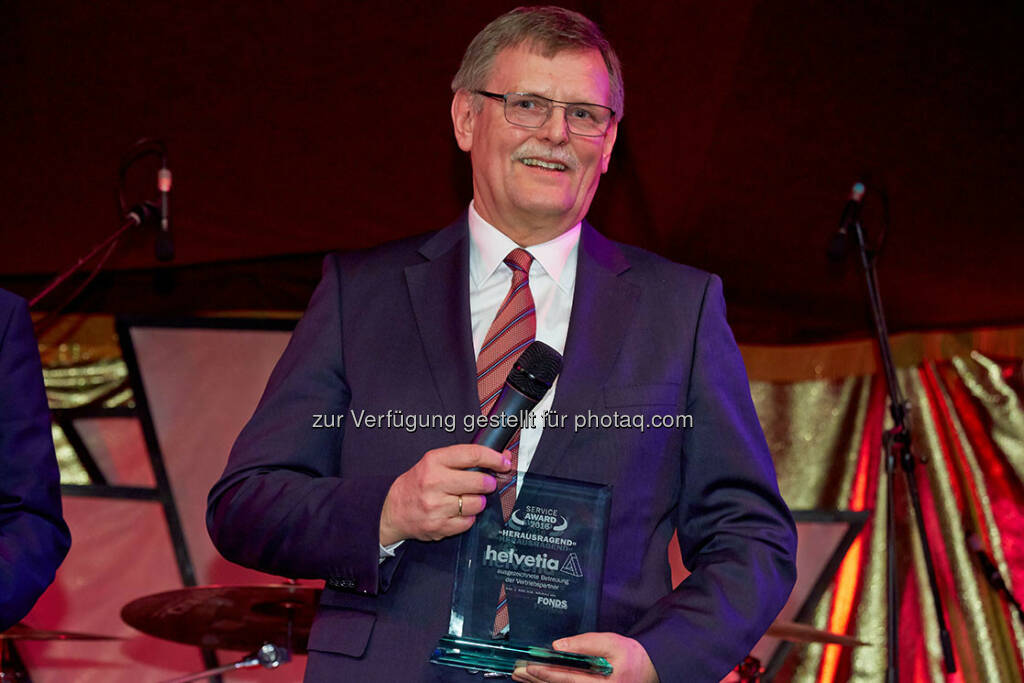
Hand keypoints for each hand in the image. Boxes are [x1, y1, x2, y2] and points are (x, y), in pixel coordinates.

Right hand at [379, 444, 511, 544]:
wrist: (391, 511)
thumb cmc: (416, 484)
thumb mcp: (435, 463)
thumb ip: (466, 460)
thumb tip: (502, 457)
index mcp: (433, 461)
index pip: (472, 455)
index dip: (494, 458)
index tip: (504, 461)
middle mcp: (434, 482)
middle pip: (479, 482)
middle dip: (489, 484)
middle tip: (487, 484)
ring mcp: (436, 506)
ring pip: (476, 504)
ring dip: (478, 502)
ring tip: (467, 499)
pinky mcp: (438, 526)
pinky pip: (468, 522)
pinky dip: (468, 518)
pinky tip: (457, 512)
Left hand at [512, 633, 658, 682]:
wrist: (650, 672)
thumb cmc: (632, 658)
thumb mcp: (612, 644)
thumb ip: (585, 643)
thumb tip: (558, 646)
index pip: (566, 680)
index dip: (545, 673)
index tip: (529, 667)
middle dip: (535, 680)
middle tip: (516, 672)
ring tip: (520, 676)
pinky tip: (537, 681)